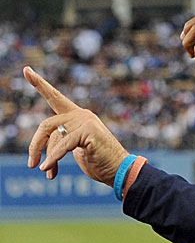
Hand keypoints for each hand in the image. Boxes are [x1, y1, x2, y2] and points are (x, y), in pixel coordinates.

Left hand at [25, 66, 129, 185]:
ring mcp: (86, 121)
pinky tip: (49, 169)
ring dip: (48, 157)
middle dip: (36, 145)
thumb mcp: (76, 150)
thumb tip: (40, 149)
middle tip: (31, 164)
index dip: (40, 84)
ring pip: (54, 136)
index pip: (56, 98)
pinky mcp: (89, 131)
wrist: (120, 171)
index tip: (26, 70)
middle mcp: (82, 114)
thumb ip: (62, 140)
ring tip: (48, 172)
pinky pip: (63, 144)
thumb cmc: (99, 162)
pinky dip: (54, 158)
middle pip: (47, 125)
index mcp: (78, 116)